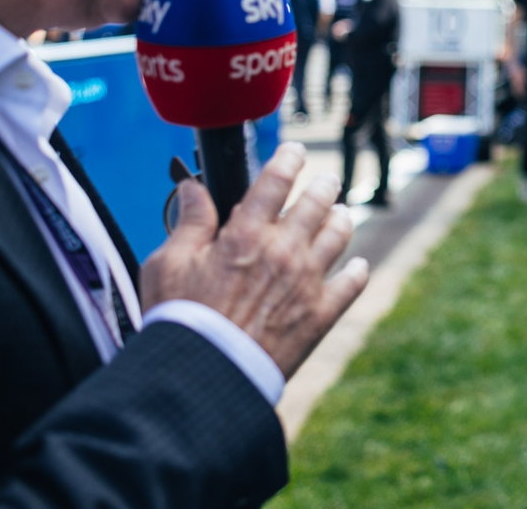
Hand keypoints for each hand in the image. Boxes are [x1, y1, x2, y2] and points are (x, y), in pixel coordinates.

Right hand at [141, 143, 369, 377]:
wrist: (204, 375)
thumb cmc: (180, 319)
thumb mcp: (168, 263)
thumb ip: (189, 222)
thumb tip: (192, 188)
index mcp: (247, 233)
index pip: (276, 180)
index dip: (288, 159)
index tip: (294, 151)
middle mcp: (284, 250)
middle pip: (317, 203)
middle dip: (323, 186)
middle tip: (325, 182)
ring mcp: (307, 282)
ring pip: (339, 236)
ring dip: (341, 220)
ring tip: (341, 214)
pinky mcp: (319, 315)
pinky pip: (351, 284)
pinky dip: (357, 271)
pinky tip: (358, 266)